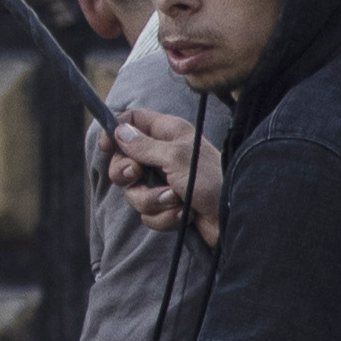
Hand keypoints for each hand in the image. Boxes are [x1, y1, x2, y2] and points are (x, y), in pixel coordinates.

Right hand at [106, 109, 223, 244]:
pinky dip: (164, 217)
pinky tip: (184, 214)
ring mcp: (166, 182)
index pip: (133, 121)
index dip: (116, 131)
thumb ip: (144, 145)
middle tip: (138, 174)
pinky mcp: (169, 206)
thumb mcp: (176, 157)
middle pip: (124, 160)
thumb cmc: (212, 181)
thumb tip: (119, 131)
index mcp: (169, 133)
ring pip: (134, 192)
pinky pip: (148, 214)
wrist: (234, 219)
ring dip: (152, 200)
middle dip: (127, 173)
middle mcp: (165, 155)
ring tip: (176, 200)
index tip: (106, 146)